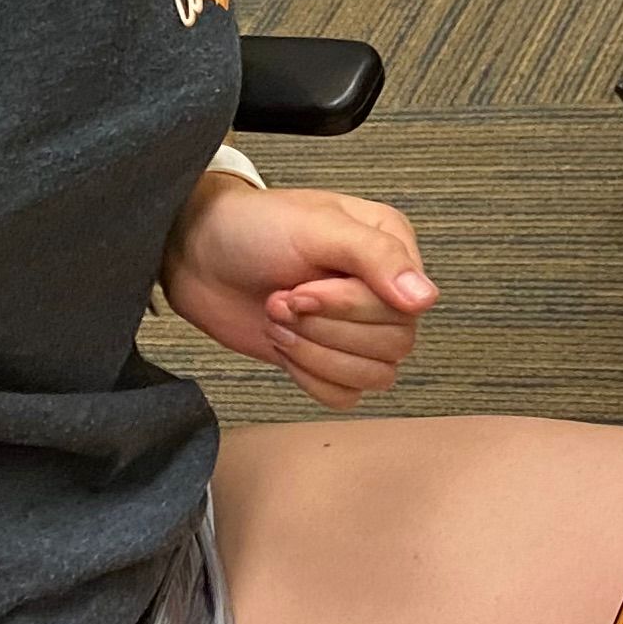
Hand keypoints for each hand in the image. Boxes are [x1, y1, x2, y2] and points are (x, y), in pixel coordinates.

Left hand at [160, 179, 437, 407]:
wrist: (196, 256)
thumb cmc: (252, 227)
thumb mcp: (316, 227)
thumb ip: (376, 257)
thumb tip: (425, 298)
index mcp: (391, 247)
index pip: (404, 307)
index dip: (349, 308)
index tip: (302, 287)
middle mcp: (382, 289)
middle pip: (394, 346)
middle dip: (324, 330)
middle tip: (281, 300)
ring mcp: (356, 328)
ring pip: (373, 376)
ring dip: (314, 354)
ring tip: (278, 318)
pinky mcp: (329, 359)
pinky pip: (345, 395)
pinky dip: (309, 377)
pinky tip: (283, 345)